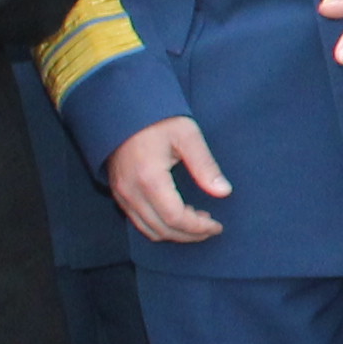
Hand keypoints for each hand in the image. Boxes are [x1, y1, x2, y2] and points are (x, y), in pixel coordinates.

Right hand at [105, 117, 230, 243]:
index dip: (198, 227)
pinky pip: (137, 221)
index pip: (175, 218)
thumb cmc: (157, 119)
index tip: (217, 226)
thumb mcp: (187, 135)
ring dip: (175, 233)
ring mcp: (121, 194)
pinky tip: (177, 215)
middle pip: (162, 229)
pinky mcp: (118, 193)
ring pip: (148, 230)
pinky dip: (159, 226)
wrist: (123, 109)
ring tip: (197, 221)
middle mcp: (131, 192)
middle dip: (189, 234)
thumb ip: (205, 165)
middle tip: (211, 227)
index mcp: (149, 178)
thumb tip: (224, 191)